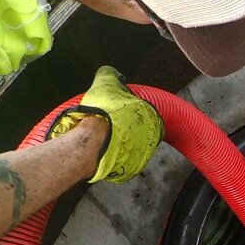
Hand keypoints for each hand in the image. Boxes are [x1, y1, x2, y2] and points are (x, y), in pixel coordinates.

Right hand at [47, 66, 162, 183]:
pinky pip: (122, 162)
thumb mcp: (106, 84)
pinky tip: (102, 148)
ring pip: (131, 147)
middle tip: (108, 122)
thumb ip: (111, 75)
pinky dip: (113, 156)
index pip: (148, 113)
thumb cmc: (102, 111)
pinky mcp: (129, 171)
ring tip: (103, 136)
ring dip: (119, 142)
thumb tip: (113, 73)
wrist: (92, 140)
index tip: (118, 110)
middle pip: (139, 131)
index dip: (132, 111)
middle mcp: (151, 139)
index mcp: (152, 118)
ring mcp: (142, 157)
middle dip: (125, 127)